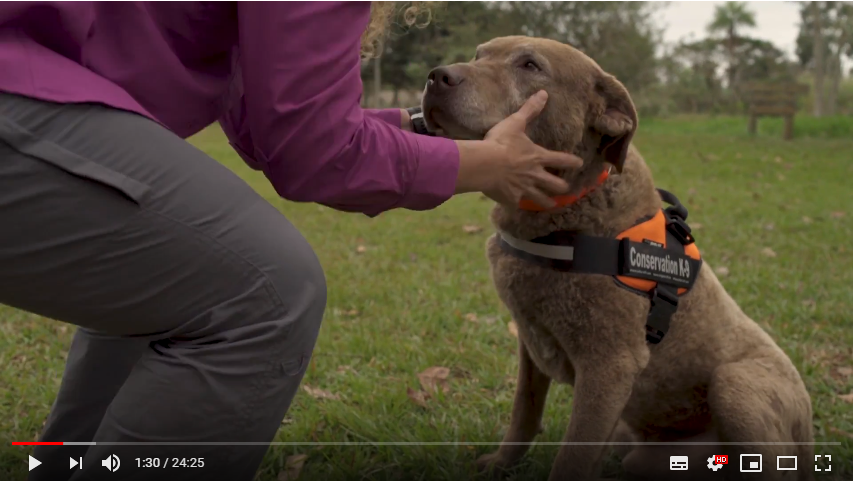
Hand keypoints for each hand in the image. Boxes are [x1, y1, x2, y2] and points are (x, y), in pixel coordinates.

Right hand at [454, 91, 582, 207]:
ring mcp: (525, 189)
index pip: (562, 160)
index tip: (579, 164)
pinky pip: (519, 205)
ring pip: (542, 200)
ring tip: (551, 204)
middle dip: (563, 187)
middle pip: (556, 185)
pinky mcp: (512, 199)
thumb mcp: (515, 123)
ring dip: (548, 202)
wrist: (485, 165)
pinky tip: (518, 205)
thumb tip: (544, 93)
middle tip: (565, 188)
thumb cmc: (500, 143)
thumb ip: (530, 110)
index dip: (573, 162)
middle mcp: (536, 175)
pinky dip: (519, 205)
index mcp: (538, 157)